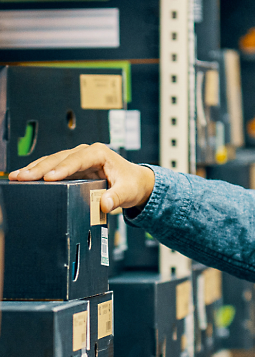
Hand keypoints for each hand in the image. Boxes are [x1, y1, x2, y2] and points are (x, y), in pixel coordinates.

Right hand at [9, 144, 154, 215]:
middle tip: (22, 177)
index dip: (61, 169)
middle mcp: (85, 152)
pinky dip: (39, 172)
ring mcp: (77, 159)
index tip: (48, 178)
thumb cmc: (132, 184)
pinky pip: (54, 168)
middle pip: (59, 159)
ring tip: (17, 176)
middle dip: (39, 168)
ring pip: (52, 162)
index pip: (76, 160)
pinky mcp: (73, 167)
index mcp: (98, 153)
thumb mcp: (128, 192)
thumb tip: (105, 204)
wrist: (135, 182)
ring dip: (34, 169)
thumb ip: (117, 198)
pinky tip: (25, 177)